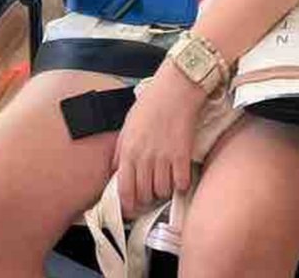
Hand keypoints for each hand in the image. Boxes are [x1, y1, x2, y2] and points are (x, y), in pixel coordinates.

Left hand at [112, 62, 205, 216]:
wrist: (176, 89)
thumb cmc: (151, 103)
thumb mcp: (128, 124)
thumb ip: (121, 150)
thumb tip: (115, 171)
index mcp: (129, 150)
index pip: (124, 190)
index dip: (128, 205)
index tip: (132, 208)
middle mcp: (144, 157)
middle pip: (145, 194)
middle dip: (147, 198)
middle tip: (151, 191)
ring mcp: (164, 157)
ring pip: (163, 191)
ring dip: (164, 190)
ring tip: (166, 179)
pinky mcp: (183, 155)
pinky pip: (181, 184)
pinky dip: (181, 184)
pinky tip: (180, 174)